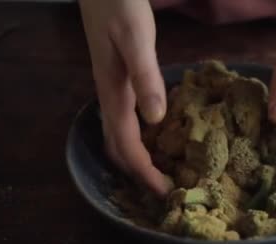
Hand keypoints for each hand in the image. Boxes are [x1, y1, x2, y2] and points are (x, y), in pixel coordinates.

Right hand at [79, 0, 171, 196]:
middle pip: (117, 148)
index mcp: (114, 92)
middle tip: (165, 191)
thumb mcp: (135, 38)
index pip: (126, 145)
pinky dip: (137, 139)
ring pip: (118, 136)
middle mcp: (109, 96)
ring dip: (135, 159)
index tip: (165, 193)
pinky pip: (123, 121)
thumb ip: (145, 76)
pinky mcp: (117, 80)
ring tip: (161, 173)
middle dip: (138, 174)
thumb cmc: (119, 5)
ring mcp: (111, 88)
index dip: (144, 173)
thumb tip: (156, 120)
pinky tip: (155, 138)